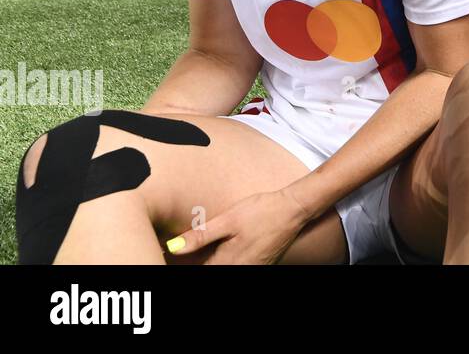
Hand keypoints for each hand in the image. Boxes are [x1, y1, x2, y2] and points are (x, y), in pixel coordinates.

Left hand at [165, 188, 310, 263]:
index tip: (160, 250)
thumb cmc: (262, 211)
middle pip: (203, 270)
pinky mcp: (255, 266)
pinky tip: (211, 248)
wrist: (295, 209)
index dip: (174, 261)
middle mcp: (237, 271)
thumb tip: (172, 247)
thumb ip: (200, 236)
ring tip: (187, 249)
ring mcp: (248, 270)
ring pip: (215, 269)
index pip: (192, 270)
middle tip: (170, 247)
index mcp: (226, 264)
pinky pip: (229, 266)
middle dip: (186, 262)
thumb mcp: (229, 220)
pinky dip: (215, 260)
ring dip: (200, 261)